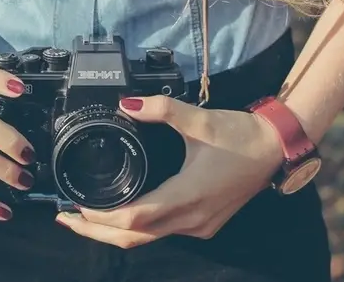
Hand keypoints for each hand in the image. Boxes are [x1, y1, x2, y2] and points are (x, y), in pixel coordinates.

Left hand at [55, 95, 283, 247]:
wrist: (277, 147)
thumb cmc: (242, 135)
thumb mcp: (199, 119)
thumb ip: (161, 109)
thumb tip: (127, 104)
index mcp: (187, 195)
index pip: (133, 217)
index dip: (100, 216)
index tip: (75, 204)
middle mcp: (192, 218)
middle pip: (133, 237)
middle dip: (96, 232)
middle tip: (65, 218)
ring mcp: (199, 225)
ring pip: (147, 239)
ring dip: (115, 232)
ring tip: (85, 218)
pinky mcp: (204, 223)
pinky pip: (163, 233)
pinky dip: (137, 228)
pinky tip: (122, 214)